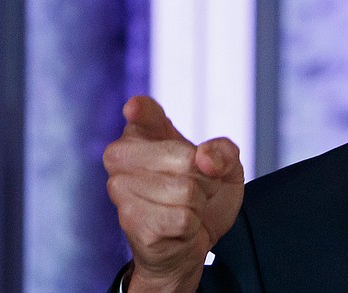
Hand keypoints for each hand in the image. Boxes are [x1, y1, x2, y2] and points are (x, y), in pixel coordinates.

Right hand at [103, 97, 244, 291]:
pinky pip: (182, 218)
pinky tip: (179, 226)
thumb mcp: (226, 167)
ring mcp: (121, 189)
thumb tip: (205, 159)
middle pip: (185, 159)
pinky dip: (192, 224)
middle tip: (196, 187)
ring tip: (187, 206)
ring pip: (186, 191)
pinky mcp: (129, 221)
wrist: (192, 240)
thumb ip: (224, 152)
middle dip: (205, 178)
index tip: (135, 108)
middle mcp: (121, 155)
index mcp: (144, 132)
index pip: (143, 113)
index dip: (141, 110)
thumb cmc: (203, 194)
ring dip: (199, 203)